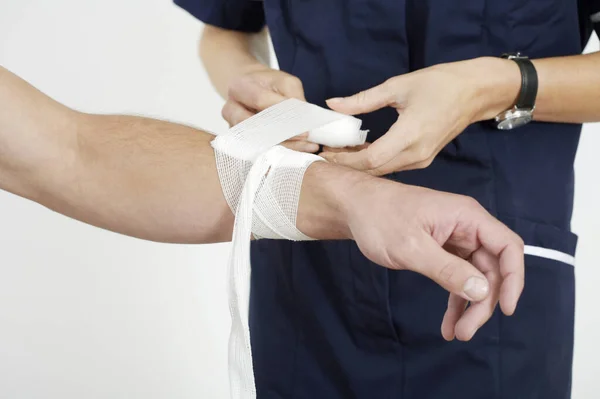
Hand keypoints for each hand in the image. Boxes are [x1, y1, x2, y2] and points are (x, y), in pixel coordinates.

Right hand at [223, 64, 318, 152]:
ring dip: (284, 146)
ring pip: (258, 142)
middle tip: (307, 139)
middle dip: (284, 134)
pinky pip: (261, 150)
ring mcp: (233, 128)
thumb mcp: (285, 82)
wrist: (253, 91)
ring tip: (307, 147)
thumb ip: (293, 97)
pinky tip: (299, 151)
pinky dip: (281, 151)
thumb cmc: (269, 85)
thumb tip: (304, 119)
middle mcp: (230, 109)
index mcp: (238, 87)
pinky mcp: (240, 142)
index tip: (304, 123)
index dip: (282, 113)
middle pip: (255, 126)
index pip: (260, 100)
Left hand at [322, 57, 519, 174]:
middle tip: (326, 154)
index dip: (345, 160)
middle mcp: (416, 154)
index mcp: (410, 134)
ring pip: (384, 171)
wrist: (475, 93)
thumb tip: (332, 104)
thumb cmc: (439, 84)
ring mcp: (422, 160)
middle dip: (348, 165)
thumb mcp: (397, 86)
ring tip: (339, 152)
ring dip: (360, 166)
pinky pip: (394, 167)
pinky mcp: (424, 160)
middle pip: (375, 170)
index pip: (371, 159)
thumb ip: (363, 100)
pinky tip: (360, 152)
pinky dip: (374, 164)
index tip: (325, 153)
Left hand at [344, 176, 523, 340]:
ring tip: (458, 333)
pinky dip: (455, 300)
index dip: (514, 279)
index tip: (507, 309)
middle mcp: (466, 227)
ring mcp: (455, 239)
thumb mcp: (411, 247)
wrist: (354, 208)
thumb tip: (482, 291)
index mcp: (467, 216)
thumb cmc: (379, 218)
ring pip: (476, 277)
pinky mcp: (442, 250)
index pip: (508, 246)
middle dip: (484, 302)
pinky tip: (449, 323)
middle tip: (467, 331)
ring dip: (470, 306)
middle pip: (492, 268)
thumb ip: (447, 270)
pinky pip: (457, 277)